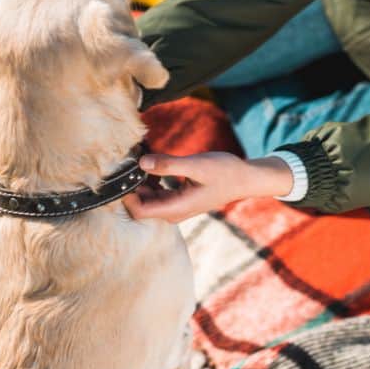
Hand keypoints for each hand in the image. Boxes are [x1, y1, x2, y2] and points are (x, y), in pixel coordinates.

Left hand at [122, 151, 291, 222]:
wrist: (244, 179)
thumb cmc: (224, 172)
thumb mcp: (196, 165)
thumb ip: (168, 164)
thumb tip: (141, 162)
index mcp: (176, 208)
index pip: (138, 210)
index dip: (126, 194)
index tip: (125, 171)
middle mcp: (173, 212)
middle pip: (140, 205)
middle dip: (132, 184)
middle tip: (130, 158)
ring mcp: (175, 206)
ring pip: (147, 198)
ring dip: (141, 180)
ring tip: (141, 157)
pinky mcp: (178, 198)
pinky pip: (156, 192)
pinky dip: (151, 179)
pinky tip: (154, 162)